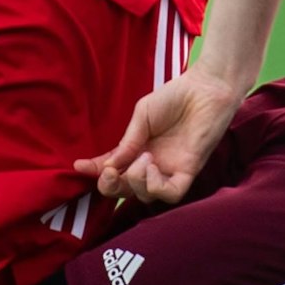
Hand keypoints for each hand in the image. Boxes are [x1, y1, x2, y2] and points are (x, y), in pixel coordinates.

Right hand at [76, 65, 243, 205]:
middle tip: (109, 172)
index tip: (79, 166)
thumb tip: (108, 166)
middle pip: (126, 189)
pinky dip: (156, 186)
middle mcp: (152, 164)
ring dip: (136, 181)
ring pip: (146, 196)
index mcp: (138, 149)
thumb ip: (127, 142)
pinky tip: (153, 166)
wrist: (205, 88)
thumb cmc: (175, 97)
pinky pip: (170, 194)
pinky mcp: (188, 172)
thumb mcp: (142, 116)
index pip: (113, 167)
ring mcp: (169, 170)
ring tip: (143, 158)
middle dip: (111, 185)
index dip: (95, 171)